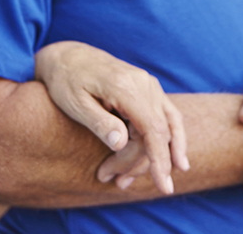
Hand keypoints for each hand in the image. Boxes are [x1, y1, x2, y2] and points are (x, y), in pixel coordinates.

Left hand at [35, 41, 188, 194]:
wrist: (67, 56)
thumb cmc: (66, 81)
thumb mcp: (74, 103)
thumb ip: (99, 122)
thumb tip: (121, 143)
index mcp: (125, 86)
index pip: (152, 128)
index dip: (160, 159)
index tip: (164, 185)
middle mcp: (143, 83)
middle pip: (156, 134)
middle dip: (137, 163)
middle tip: (110, 179)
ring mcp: (149, 84)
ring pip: (163, 129)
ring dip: (150, 158)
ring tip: (123, 179)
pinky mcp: (148, 89)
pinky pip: (166, 117)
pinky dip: (171, 140)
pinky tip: (176, 161)